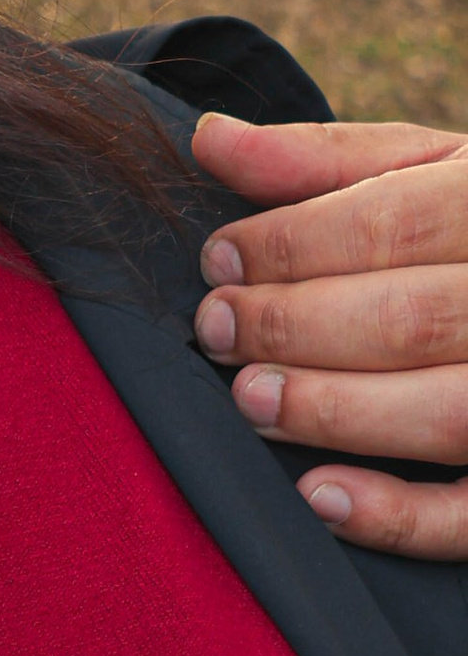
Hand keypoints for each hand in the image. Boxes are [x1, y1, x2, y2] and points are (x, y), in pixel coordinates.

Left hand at [191, 114, 467, 555]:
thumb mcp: (441, 175)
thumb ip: (328, 164)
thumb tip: (210, 141)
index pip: (400, 222)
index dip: (296, 244)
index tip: (219, 263)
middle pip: (413, 318)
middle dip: (297, 326)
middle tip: (219, 331)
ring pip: (447, 412)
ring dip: (336, 411)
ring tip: (251, 398)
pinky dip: (398, 514)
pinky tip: (320, 496)